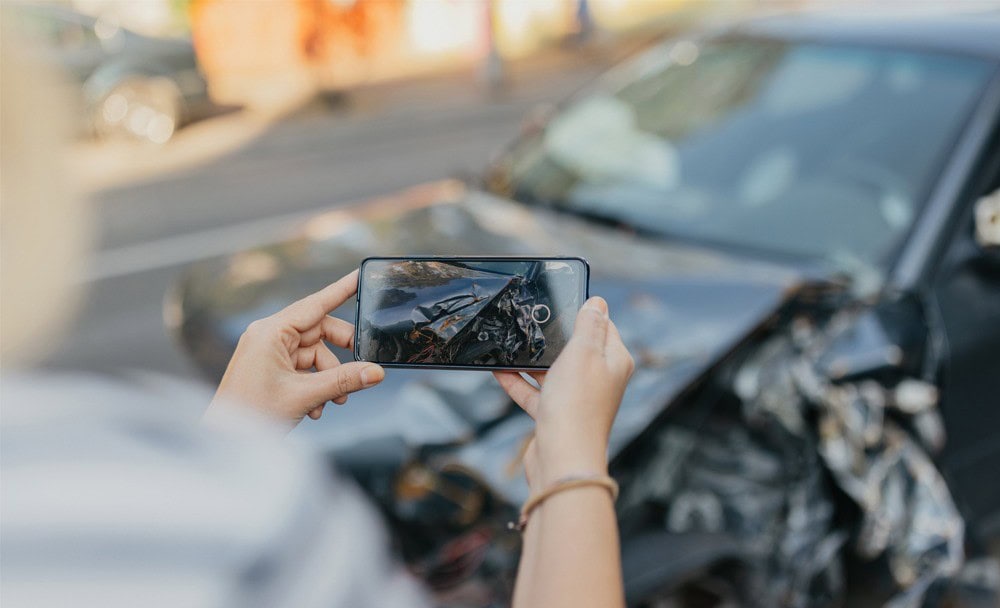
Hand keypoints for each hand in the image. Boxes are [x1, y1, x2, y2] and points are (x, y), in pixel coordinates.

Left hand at [209, 270, 384, 425]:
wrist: (224, 442)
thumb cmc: (251, 415)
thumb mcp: (305, 396)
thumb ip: (344, 381)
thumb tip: (376, 372)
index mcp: (271, 331)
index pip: (315, 304)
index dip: (341, 290)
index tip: (360, 275)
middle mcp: (268, 335)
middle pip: (319, 332)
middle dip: (340, 355)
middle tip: (361, 370)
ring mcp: (268, 351)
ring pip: (314, 353)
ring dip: (328, 377)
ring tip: (334, 401)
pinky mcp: (269, 367)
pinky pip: (303, 367)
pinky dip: (315, 384)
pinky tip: (316, 407)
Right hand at [494, 297, 633, 487]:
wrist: (562, 458)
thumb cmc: (577, 405)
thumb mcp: (583, 352)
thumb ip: (589, 325)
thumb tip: (598, 302)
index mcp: (613, 361)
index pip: (604, 327)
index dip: (584, 313)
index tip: (562, 300)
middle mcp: (599, 380)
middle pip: (576, 349)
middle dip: (553, 336)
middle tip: (531, 319)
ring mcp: (576, 398)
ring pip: (552, 371)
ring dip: (531, 359)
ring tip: (509, 342)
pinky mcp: (555, 415)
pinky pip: (535, 393)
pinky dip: (518, 382)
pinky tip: (498, 371)